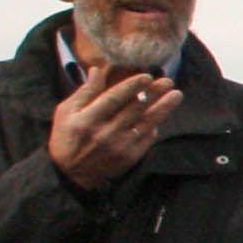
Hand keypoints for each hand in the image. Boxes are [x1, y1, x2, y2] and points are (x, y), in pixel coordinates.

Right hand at [48, 70, 178, 189]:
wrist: (71, 173)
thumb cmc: (67, 136)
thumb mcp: (66, 111)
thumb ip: (85, 91)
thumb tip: (98, 69)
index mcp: (87, 120)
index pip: (113, 98)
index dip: (132, 86)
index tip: (147, 76)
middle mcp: (104, 133)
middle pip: (134, 109)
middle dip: (154, 94)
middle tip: (168, 81)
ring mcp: (119, 146)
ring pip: (145, 123)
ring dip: (163, 108)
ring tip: (176, 95)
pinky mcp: (129, 157)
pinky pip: (146, 138)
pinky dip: (154, 125)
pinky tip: (161, 114)